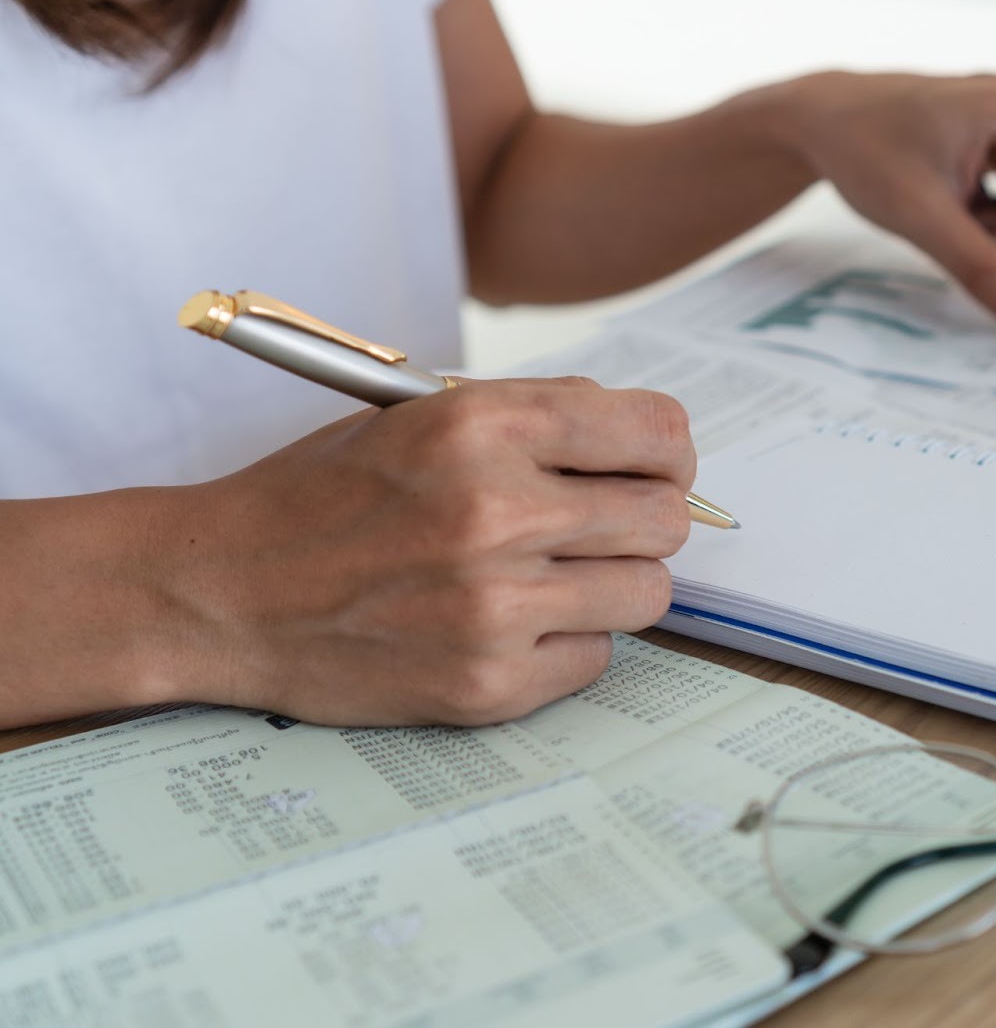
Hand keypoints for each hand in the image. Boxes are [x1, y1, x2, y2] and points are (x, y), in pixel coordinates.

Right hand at [165, 378, 694, 725]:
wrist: (221, 592)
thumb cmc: (323, 497)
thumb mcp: (424, 417)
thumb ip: (538, 422)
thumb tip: (647, 447)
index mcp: (484, 426)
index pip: (657, 432)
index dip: (667, 453)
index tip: (655, 467)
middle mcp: (498, 513)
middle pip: (666, 519)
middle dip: (644, 519)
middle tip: (598, 526)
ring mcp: (496, 608)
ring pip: (648, 593)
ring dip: (613, 584)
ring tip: (549, 576)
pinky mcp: (490, 685)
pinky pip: (598, 658)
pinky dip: (568, 643)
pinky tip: (508, 625)